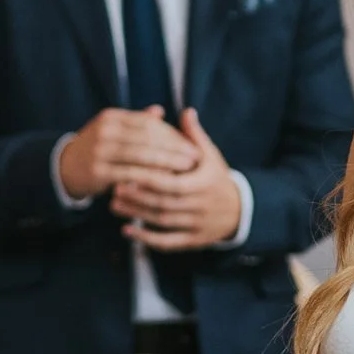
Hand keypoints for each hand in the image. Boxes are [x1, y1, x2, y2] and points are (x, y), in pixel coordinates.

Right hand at [58, 104, 181, 202]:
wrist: (65, 168)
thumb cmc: (97, 149)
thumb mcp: (114, 131)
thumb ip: (136, 122)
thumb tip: (160, 111)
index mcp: (111, 117)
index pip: (149, 123)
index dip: (172, 134)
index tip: (191, 144)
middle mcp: (105, 130)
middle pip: (148, 138)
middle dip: (174, 148)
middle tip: (195, 158)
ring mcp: (99, 150)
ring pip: (141, 156)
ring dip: (167, 164)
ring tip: (185, 171)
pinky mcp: (97, 171)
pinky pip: (129, 175)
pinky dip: (149, 179)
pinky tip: (165, 185)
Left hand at [113, 106, 243, 252]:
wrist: (239, 211)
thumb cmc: (217, 178)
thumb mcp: (211, 156)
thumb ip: (195, 136)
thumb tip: (186, 110)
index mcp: (203, 183)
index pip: (172, 182)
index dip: (148, 179)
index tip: (127, 170)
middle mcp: (200, 206)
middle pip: (164, 203)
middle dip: (137, 197)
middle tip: (113, 187)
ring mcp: (196, 225)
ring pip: (162, 222)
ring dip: (136, 214)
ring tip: (113, 205)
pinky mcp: (192, 241)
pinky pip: (167, 243)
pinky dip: (146, 239)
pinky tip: (127, 231)